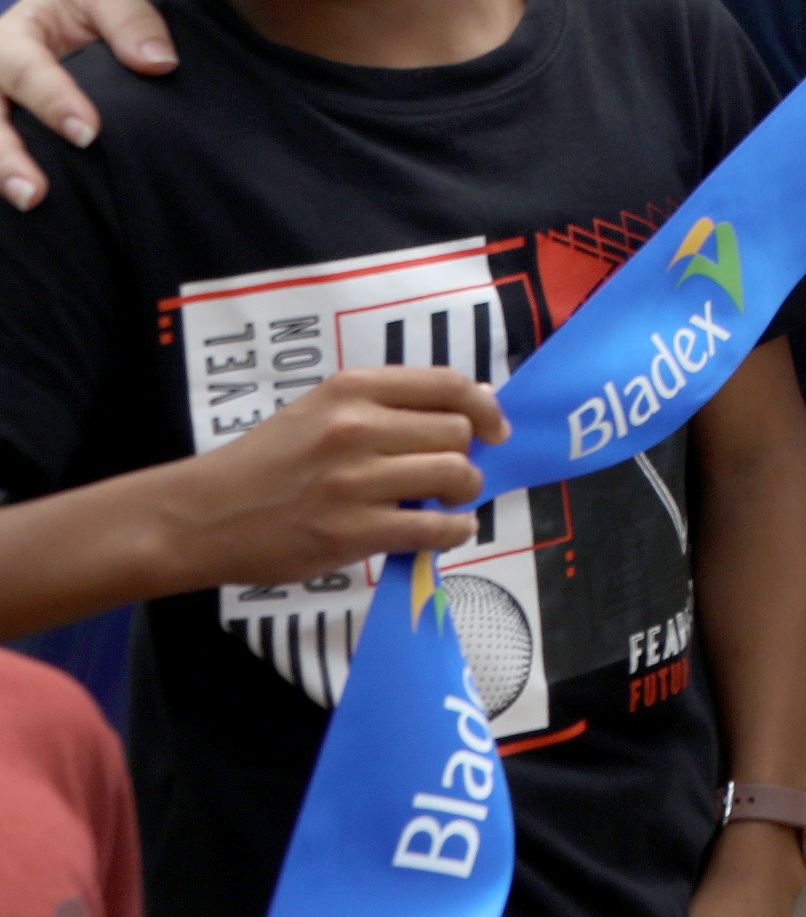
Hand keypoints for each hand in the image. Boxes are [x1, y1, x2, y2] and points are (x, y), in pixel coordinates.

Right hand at [2, 0, 174, 188]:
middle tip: (36, 191)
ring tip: (29, 202)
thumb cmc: (89, 10)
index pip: (26, 70)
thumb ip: (133, 22)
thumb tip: (160, 64)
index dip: (53, 102)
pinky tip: (27, 209)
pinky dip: (2, 175)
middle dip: (6, 155)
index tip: (88, 133)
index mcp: (14, 36)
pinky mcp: (0, 128)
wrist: (68, 18)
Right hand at [180, 370, 506, 587]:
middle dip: (468, 456)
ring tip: (446, 502)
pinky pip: (434, 528)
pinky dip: (455, 531)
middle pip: (458, 432)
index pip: (448, 384)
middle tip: (452, 475)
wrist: (200, 515)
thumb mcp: (319, 411)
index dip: (484, 407)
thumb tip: (470, 411)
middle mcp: (355, 428)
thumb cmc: (266, 462)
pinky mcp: (351, 532)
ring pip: (455, 476)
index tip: (493, 429)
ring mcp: (354, 481)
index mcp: (350, 390)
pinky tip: (445, 531)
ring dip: (464, 493)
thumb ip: (385, 406)